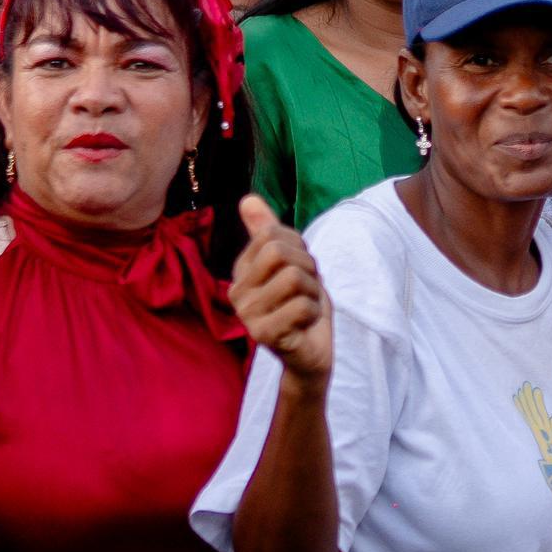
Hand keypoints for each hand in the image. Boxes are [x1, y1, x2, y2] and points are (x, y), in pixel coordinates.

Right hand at [228, 197, 333, 381]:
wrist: (310, 352)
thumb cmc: (301, 305)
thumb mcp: (290, 262)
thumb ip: (267, 231)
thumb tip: (248, 199)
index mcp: (241, 270)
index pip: (272, 234)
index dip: (299, 249)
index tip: (299, 271)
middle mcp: (237, 291)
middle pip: (281, 254)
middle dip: (308, 269)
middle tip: (306, 290)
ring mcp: (247, 314)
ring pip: (294, 279)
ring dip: (313, 293)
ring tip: (305, 308)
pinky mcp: (262, 335)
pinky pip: (301, 306)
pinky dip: (313, 313)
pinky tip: (305, 325)